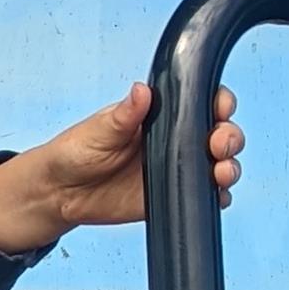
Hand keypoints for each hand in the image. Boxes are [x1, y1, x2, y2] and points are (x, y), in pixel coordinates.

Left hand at [0, 84, 243, 253]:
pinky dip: (217, 198)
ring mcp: (175, 169)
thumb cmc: (75, 152)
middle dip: (229, 137)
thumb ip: (124, 114)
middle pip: (218, 134)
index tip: (221, 107)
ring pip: (217, 165)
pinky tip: (216, 197)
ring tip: (222, 172)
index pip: (200, 103)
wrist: (59, 192)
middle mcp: (174, 140)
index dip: (218, 103)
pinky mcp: (171, 197)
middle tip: (219, 145)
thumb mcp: (98, 130)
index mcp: (160, 116)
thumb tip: (141, 91)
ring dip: (229, 167)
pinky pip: (203, 197)